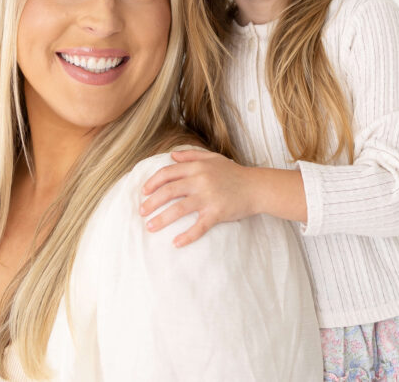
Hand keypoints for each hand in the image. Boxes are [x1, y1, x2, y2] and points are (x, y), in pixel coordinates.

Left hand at [140, 149, 256, 246]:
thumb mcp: (213, 158)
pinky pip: (199, 227)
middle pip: (168, 191)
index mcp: (197, 167)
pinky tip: (176, 242)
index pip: (167, 173)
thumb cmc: (234, 173)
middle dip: (151, 202)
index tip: (144, 192)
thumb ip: (191, 156)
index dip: (153, 182)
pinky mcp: (217, 213)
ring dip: (162, 219)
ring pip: (179, 209)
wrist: (257, 187)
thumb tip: (171, 156)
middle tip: (142, 212)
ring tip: (150, 227)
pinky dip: (187, 236)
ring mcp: (208, 197)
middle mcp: (200, 181)